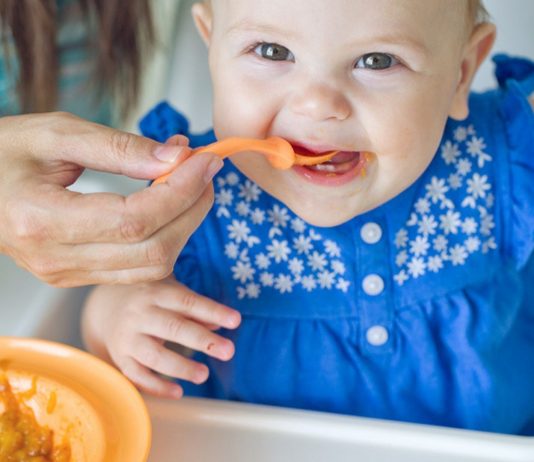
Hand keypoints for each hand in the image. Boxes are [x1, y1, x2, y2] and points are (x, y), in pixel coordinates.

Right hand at [0, 112, 222, 285]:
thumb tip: (177, 158)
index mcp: (41, 220)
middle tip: (206, 170)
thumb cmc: (3, 152)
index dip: (180, 191)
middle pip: (152, 250)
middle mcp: (55, 260)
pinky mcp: (78, 276)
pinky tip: (171, 207)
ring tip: (193, 185)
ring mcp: (67, 275)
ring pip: (152, 267)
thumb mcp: (57, 134)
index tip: (205, 161)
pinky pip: (139, 270)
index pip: (136, 219)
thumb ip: (120, 147)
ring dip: (185, 226)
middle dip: (192, 209)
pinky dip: (166, 238)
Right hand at [82, 278, 240, 397]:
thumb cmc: (152, 299)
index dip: (213, 310)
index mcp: (157, 293)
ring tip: (204, 375)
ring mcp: (128, 337)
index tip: (236, 321)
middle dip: (202, 340)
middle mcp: (140, 314)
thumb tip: (222, 323)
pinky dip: (157, 387)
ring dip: (181, 367)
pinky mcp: (120, 358)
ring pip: (154, 355)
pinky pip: (138, 376)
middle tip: (229, 351)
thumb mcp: (172, 294)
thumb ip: (197, 308)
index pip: (188, 302)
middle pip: (173, 328)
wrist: (106, 307)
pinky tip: (179, 392)